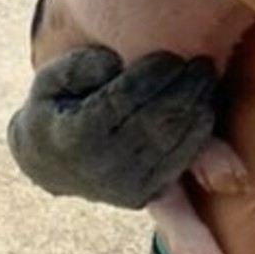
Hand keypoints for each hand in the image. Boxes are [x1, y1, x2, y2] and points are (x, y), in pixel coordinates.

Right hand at [6, 45, 218, 207]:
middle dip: (184, 90)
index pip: (123, 100)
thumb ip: (76, 66)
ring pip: (172, 144)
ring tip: (205, 80)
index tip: (172, 56)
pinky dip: (196, 136)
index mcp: (77, 136)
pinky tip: (204, 109)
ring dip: (196, 110)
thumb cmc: (54, 110)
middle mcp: (102, 166)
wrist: (49, 165)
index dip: (152, 77)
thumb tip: (114, 60)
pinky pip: (177, 164)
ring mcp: (123, 186)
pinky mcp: (141, 197)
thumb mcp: (50, 81)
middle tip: (202, 65)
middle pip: (154, 122)